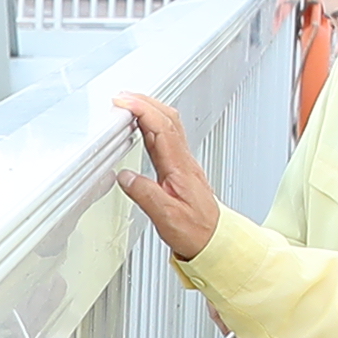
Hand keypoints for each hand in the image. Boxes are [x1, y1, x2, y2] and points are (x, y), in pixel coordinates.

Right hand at [110, 93, 218, 262]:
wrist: (214, 241)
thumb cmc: (196, 231)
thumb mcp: (166, 217)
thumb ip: (144, 194)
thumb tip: (125, 176)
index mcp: (180, 168)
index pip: (161, 128)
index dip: (142, 110)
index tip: (124, 102)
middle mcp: (184, 161)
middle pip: (167, 118)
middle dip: (144, 102)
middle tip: (122, 97)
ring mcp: (183, 163)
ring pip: (169, 125)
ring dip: (149, 110)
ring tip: (129, 105)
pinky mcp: (180, 168)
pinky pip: (167, 138)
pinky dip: (152, 125)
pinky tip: (142, 128)